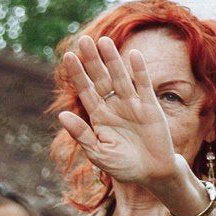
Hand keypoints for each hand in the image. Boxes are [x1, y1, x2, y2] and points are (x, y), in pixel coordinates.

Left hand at [54, 34, 187, 190]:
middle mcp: (114, 106)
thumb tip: (62, 115)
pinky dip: (139, 71)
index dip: (78, 74)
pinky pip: (143, 86)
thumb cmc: (124, 167)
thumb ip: (81, 135)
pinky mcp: (151, 107)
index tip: (68, 56)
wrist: (154, 175)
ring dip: (112, 60)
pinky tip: (133, 54)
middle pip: (101, 79)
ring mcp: (132, 105)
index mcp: (99, 116)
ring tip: (104, 41)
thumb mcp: (99, 154)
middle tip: (84, 40)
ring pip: (120, 78)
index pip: (85, 90)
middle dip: (92, 60)